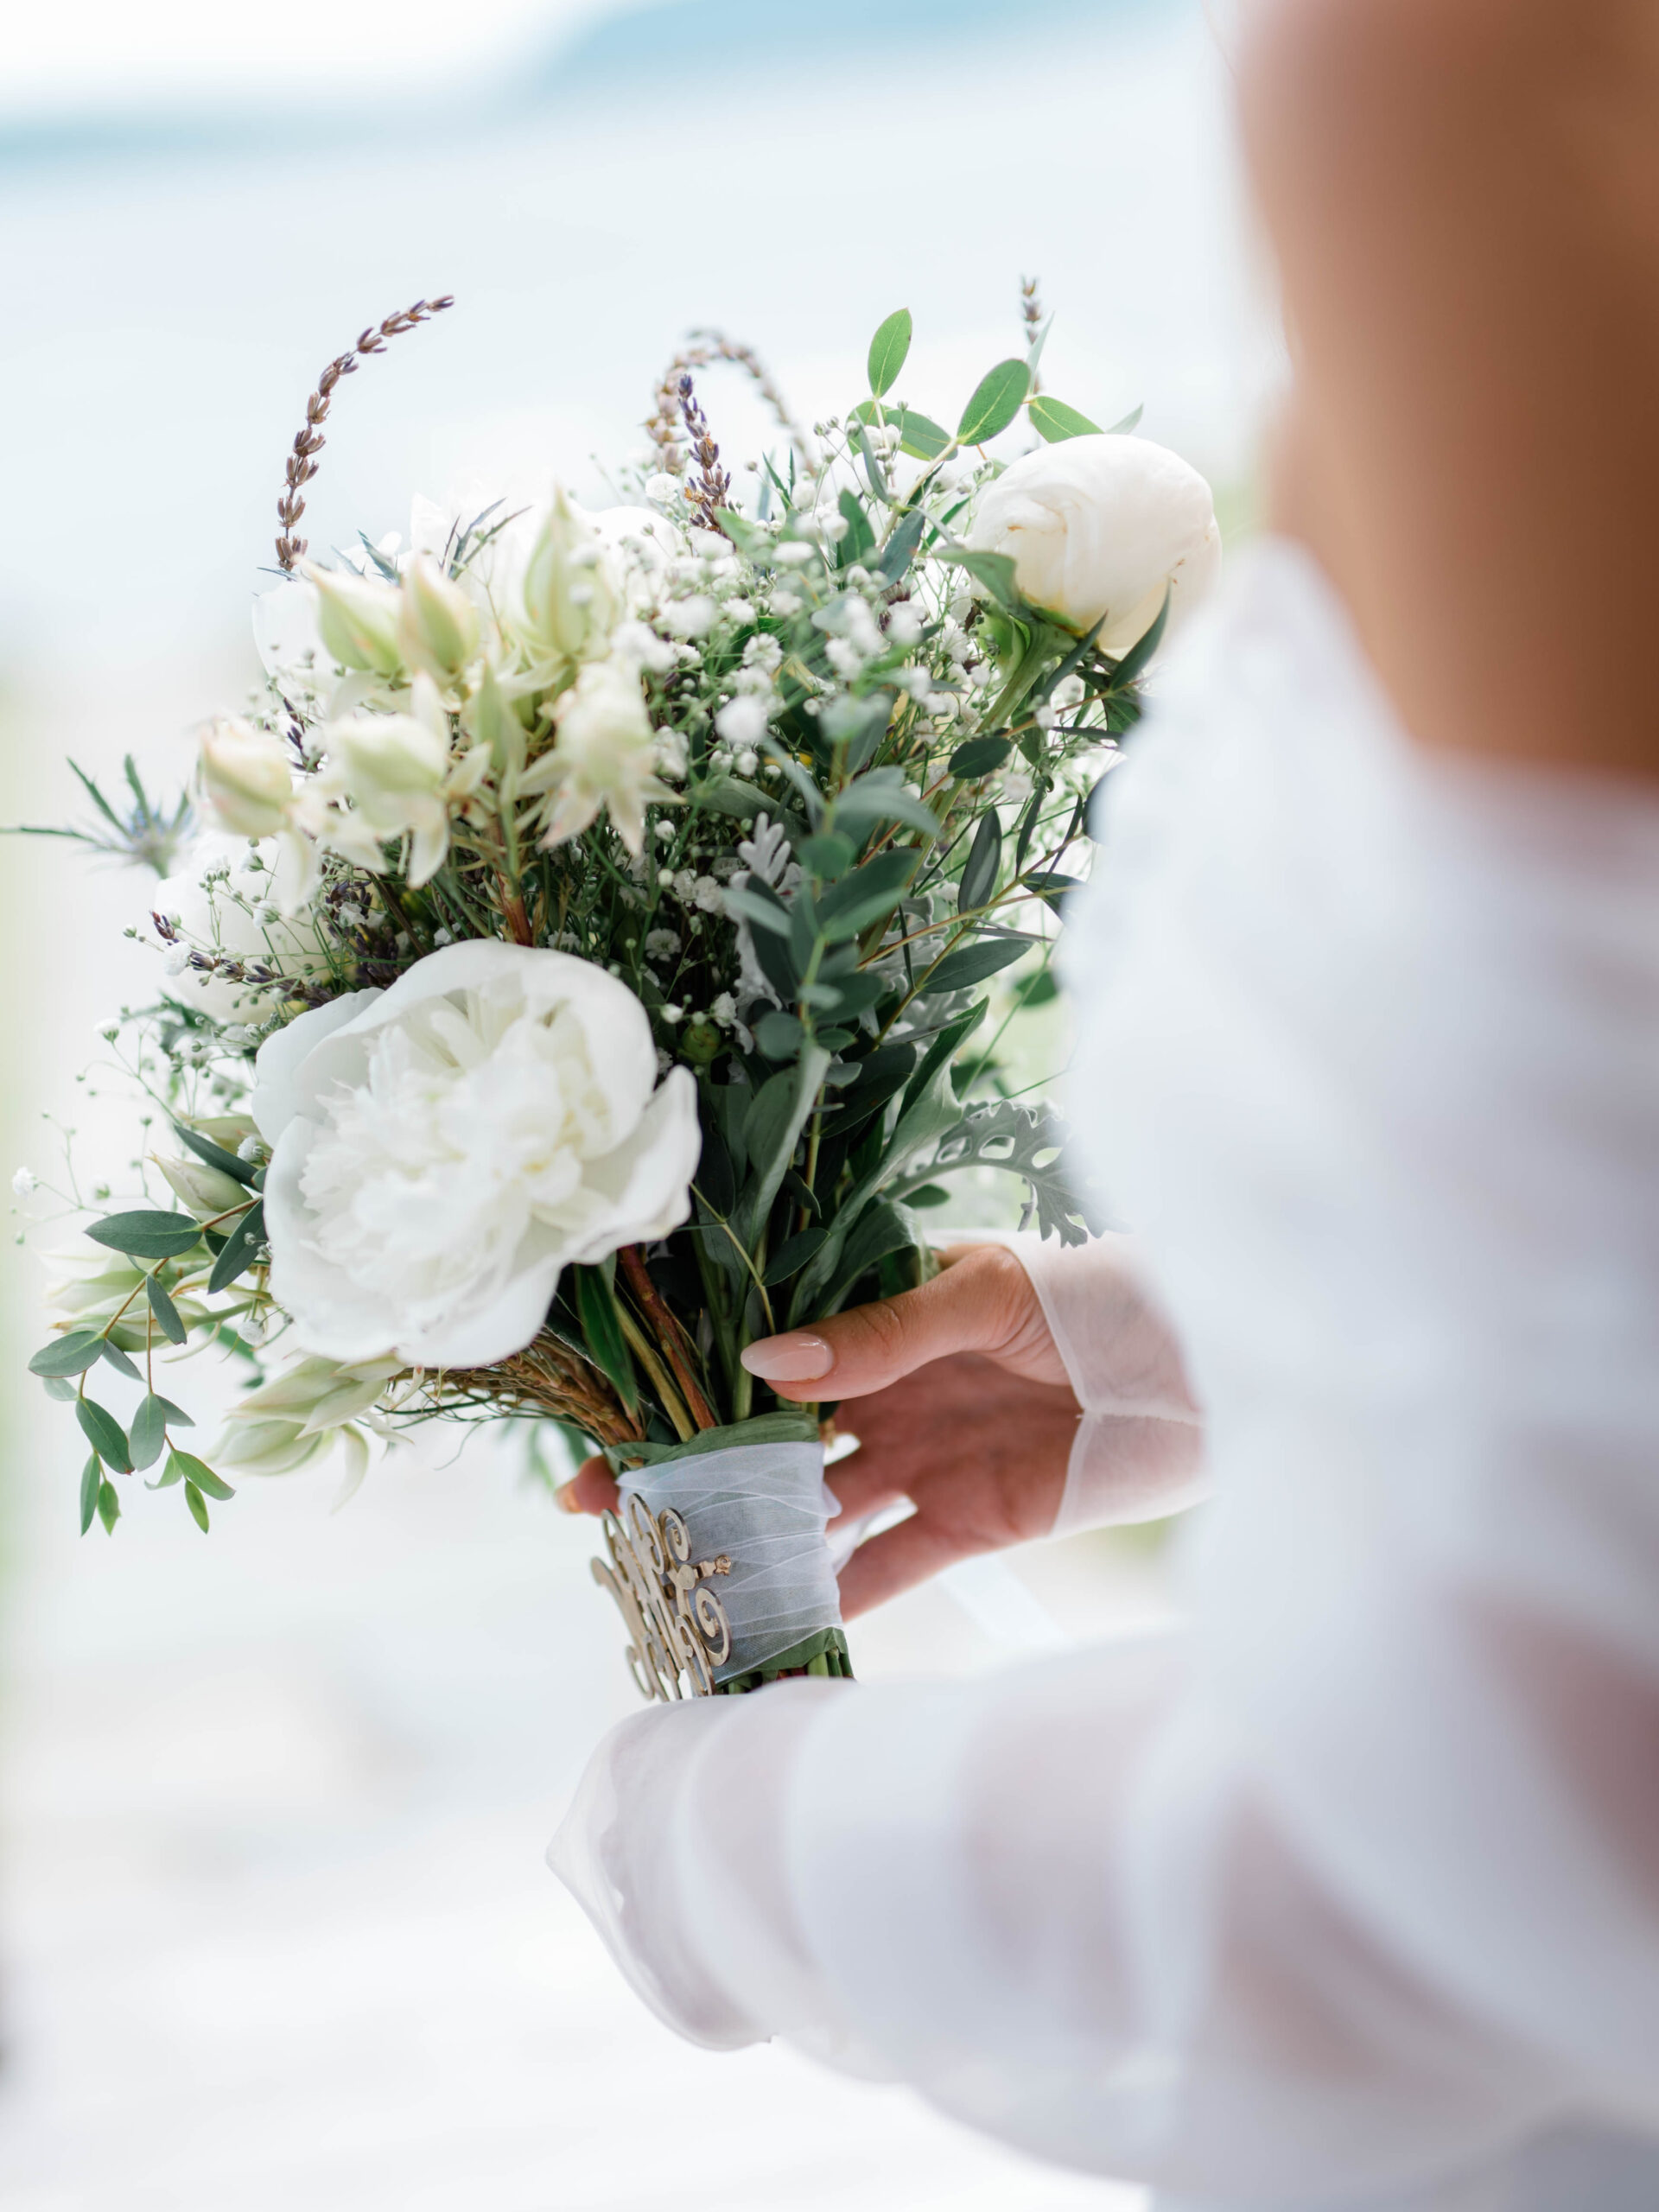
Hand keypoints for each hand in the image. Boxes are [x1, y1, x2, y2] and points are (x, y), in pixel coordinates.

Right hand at [556, 1245, 1079, 1618]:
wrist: (1213, 1366)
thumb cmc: (1103, 1293)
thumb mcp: (987, 1293)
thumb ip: (880, 1334)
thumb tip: (762, 1366)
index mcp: (881, 1314)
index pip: (761, 1350)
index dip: (683, 1381)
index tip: (608, 1417)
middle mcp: (888, 1389)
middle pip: (765, 1437)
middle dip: (684, 1470)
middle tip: (602, 1513)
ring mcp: (923, 1459)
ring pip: (811, 1510)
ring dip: (743, 1541)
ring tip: (668, 1577)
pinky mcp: (970, 1525)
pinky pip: (884, 1571)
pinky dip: (829, 1602)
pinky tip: (767, 1627)